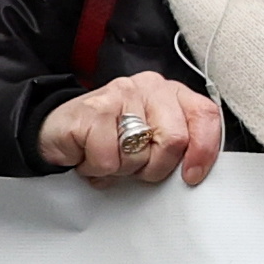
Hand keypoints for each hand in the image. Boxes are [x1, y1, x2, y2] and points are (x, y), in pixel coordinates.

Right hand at [39, 80, 224, 188]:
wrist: (57, 129)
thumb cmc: (109, 136)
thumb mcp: (151, 139)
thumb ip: (177, 145)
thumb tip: (195, 170)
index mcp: (172, 93)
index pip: (205, 115)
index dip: (204, 150)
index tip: (191, 175)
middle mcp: (151, 87)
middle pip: (174, 140)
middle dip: (154, 167)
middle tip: (134, 166)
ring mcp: (121, 94)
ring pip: (139, 153)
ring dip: (122, 169)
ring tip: (108, 156)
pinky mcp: (94, 109)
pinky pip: (108, 159)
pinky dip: (97, 168)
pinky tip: (88, 154)